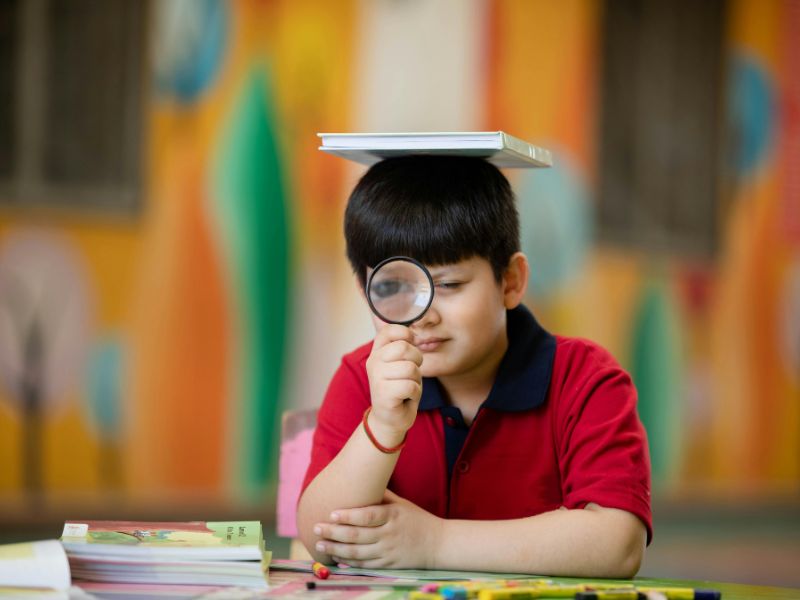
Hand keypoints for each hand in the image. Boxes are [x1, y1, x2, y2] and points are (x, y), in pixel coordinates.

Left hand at [312, 490, 442, 568]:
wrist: (437, 544)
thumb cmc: (416, 519)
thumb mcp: (401, 504)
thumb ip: (381, 495)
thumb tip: (360, 479)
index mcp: (392, 515)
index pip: (367, 516)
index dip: (348, 516)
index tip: (332, 513)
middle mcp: (389, 534)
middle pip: (357, 535)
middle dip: (334, 533)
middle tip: (317, 529)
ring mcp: (388, 551)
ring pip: (358, 553)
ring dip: (336, 550)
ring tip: (320, 545)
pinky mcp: (388, 564)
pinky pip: (365, 565)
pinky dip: (349, 562)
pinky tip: (336, 558)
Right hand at [365, 325, 422, 444]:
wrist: (391, 419)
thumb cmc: (400, 389)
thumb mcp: (401, 364)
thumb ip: (403, 348)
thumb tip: (413, 335)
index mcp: (377, 352)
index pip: (389, 330)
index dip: (405, 333)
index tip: (411, 344)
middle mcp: (373, 362)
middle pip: (404, 348)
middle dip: (416, 360)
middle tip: (412, 373)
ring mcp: (376, 378)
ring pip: (410, 368)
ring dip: (416, 380)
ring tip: (407, 387)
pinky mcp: (383, 394)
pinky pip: (410, 386)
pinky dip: (415, 393)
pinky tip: (406, 398)